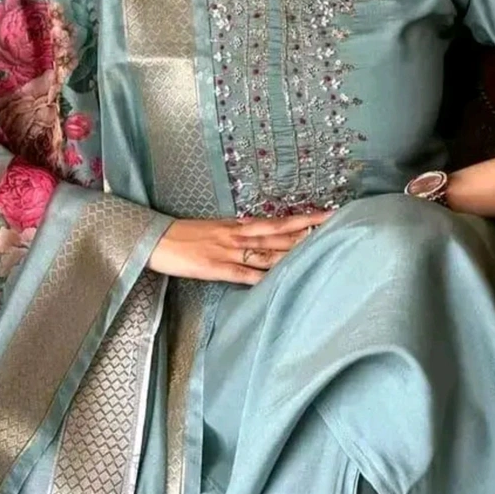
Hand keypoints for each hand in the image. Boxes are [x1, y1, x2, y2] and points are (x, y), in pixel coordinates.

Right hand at [148, 211, 332, 284]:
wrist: (158, 239)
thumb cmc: (187, 234)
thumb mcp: (217, 227)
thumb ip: (241, 232)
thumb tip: (264, 236)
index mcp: (240, 225)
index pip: (279, 221)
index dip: (304, 219)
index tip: (328, 214)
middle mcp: (239, 235)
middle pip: (280, 233)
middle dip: (308, 229)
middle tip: (336, 224)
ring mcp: (230, 252)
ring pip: (268, 252)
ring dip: (293, 251)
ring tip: (319, 248)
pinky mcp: (217, 268)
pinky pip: (244, 274)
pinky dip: (262, 277)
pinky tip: (280, 279)